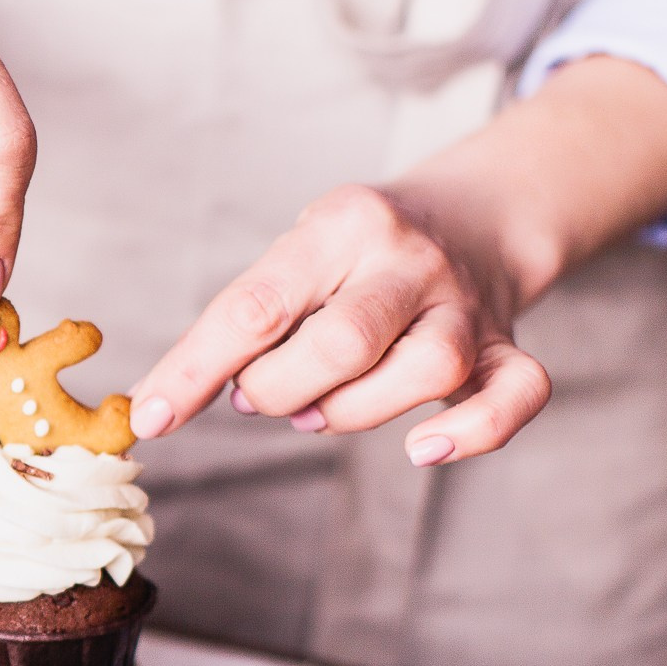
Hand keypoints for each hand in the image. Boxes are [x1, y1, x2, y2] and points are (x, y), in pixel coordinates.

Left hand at [128, 184, 552, 465]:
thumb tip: (173, 400)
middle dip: (280, 390)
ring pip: (424, 371)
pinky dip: (473, 433)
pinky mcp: (505, 346)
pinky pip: (515, 395)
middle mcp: (409, 259)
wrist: (474, 216)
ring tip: (317, 410)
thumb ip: (248, 320)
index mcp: (339, 226)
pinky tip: (423, 449)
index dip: (195, 369)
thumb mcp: (295, 257)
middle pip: (342, 343)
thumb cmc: (353, 256)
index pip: (254, 307)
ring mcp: (465, 303)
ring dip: (353, 413)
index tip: (151, 417)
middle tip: (259, 396)